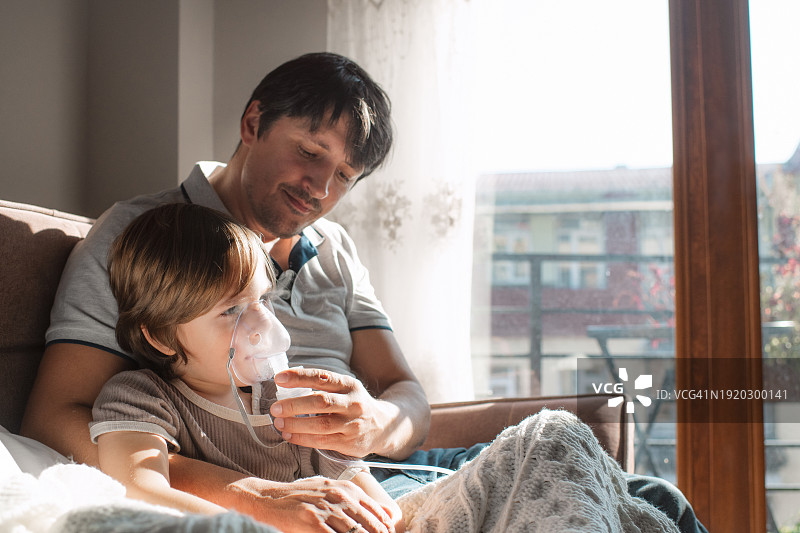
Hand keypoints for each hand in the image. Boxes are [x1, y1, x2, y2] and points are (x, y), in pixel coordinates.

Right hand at [242, 476, 394, 532]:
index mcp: (346, 488)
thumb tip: (381, 513)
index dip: (385, 528)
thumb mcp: (330, 490)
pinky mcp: (312, 522)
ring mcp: (326, 509)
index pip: (376, 511)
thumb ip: (353, 499)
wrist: (269, 498)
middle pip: (369, 524)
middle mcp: (339, 496)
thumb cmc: (301, 496)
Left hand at [270, 368, 395, 457]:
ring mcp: (352, 424)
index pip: (322, 377)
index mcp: (349, 385)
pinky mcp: (349, 443)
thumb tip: (286, 384)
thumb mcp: (345, 389)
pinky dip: (302, 439)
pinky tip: (289, 435)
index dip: (300, 377)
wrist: (384, 426)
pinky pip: (321, 442)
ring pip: (320, 425)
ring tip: (279, 423)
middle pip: (320, 402)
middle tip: (275, 408)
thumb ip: (322, 386)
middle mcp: (353, 403)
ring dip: (295, 424)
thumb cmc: (354, 404)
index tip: (279, 378)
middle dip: (294, 405)